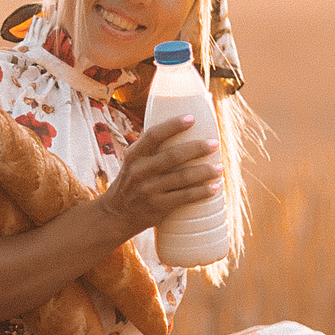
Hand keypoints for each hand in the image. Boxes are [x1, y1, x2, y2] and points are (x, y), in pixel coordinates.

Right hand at [95, 113, 222, 240]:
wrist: (115, 215)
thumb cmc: (131, 183)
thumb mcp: (133, 162)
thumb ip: (150, 148)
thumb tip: (181, 129)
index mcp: (134, 155)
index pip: (154, 135)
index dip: (173, 125)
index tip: (192, 118)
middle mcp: (139, 171)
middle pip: (173, 156)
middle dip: (197, 148)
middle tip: (215, 144)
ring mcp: (148, 190)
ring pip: (182, 178)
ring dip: (205, 171)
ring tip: (219, 167)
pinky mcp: (157, 207)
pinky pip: (184, 198)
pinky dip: (201, 192)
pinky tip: (214, 188)